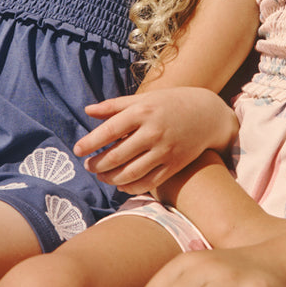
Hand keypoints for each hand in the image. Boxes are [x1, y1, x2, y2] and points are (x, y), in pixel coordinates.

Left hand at [74, 88, 238, 191]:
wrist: (208, 114)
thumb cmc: (170, 104)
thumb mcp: (144, 99)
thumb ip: (115, 106)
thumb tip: (87, 110)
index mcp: (143, 112)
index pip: (109, 130)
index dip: (90, 143)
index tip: (77, 150)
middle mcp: (153, 132)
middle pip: (117, 155)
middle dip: (97, 164)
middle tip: (88, 166)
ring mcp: (165, 150)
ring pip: (131, 172)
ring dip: (111, 178)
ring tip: (101, 176)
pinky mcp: (175, 165)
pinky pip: (148, 182)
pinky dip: (131, 186)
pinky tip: (120, 184)